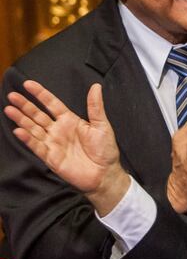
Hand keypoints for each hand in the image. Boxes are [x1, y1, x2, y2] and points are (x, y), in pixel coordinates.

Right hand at [4, 81, 129, 214]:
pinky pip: (37, 146)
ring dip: (21, 119)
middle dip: (25, 105)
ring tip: (9, 109)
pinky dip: (28, 139)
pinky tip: (19, 131)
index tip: (28, 84)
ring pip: (33, 128)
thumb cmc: (105, 150)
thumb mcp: (102, 125)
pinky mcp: (50, 157)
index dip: (40, 94)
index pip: (52, 104)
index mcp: (70, 120)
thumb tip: (96, 86)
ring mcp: (53, 143)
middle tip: (12, 95)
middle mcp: (58, 130)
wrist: (105, 174)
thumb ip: (95, 106)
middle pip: (38, 115)